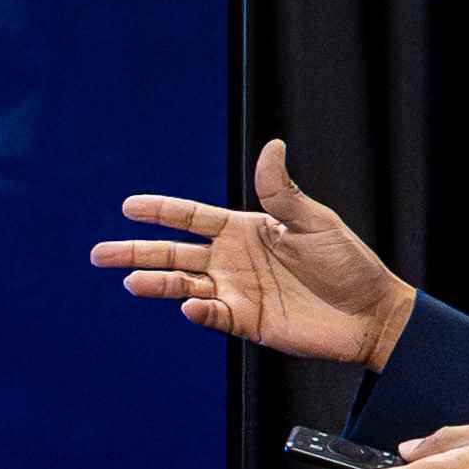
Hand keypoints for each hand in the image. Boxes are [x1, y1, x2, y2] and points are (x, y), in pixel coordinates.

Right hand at [94, 141, 410, 373]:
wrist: (370, 313)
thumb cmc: (347, 262)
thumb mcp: (314, 221)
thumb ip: (283, 192)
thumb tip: (272, 146)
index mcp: (244, 229)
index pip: (191, 218)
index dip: (160, 211)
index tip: (128, 207)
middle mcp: (232, 260)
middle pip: (173, 253)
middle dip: (136, 251)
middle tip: (98, 253)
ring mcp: (236, 291)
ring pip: (183, 285)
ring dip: (157, 282)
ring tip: (131, 281)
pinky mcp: (246, 322)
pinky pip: (213, 315)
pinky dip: (199, 312)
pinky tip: (188, 306)